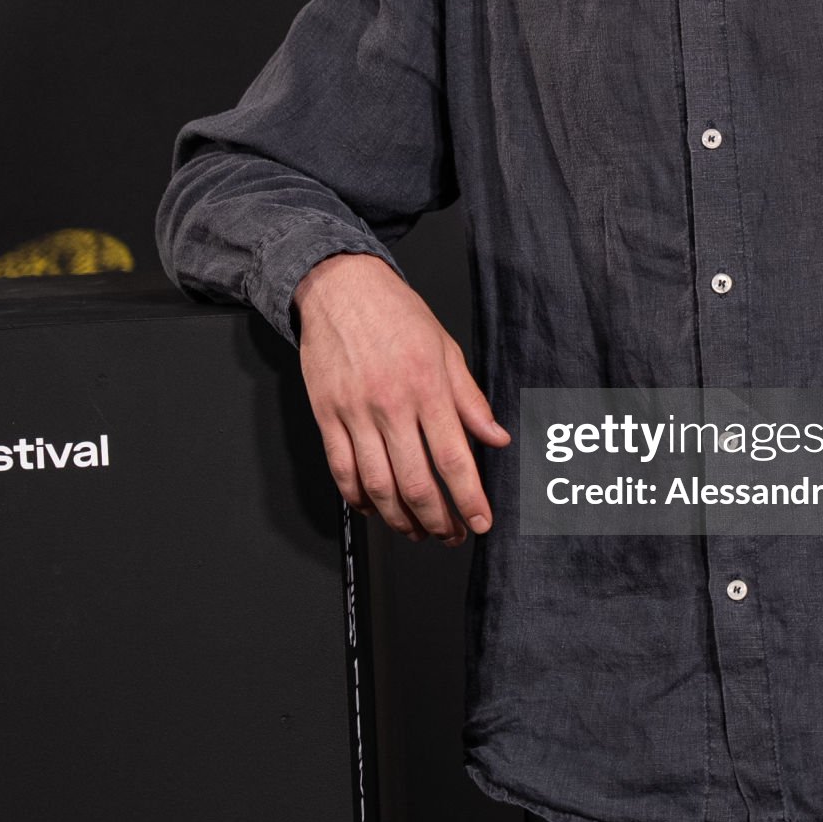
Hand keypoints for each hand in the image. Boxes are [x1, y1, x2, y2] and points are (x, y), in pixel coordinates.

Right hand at [292, 252, 510, 544]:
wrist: (339, 287)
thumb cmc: (395, 313)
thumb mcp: (446, 348)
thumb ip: (470, 399)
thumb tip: (496, 436)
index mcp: (427, 387)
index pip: (453, 457)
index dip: (469, 498)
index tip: (480, 522)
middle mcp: (391, 404)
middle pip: (416, 482)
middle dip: (438, 519)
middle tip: (451, 534)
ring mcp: (355, 413)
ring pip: (378, 485)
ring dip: (400, 519)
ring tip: (418, 530)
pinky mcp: (326, 416)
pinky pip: (342, 470)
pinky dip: (358, 499)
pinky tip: (375, 508)